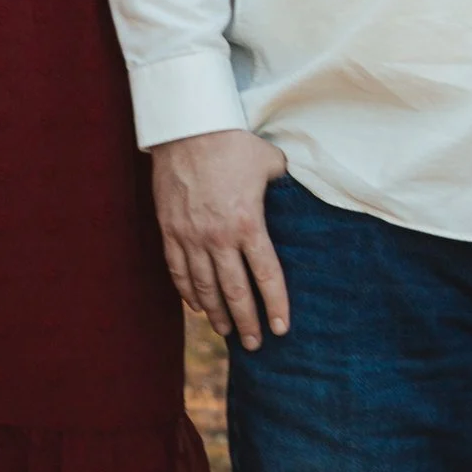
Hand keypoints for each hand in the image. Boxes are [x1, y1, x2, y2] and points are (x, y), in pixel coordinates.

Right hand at [149, 127, 291, 348]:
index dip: (275, 305)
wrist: (187, 128)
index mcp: (248, 223)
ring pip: (204, 287)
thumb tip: (302, 197)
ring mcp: (190, 236)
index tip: (281, 328)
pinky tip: (198, 307)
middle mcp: (218, 237)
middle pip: (234, 290)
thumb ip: (286, 187)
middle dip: (246, 321)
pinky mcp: (170, 230)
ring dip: (216, 314)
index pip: (266, 275)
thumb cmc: (234, 142)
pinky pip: (178, 271)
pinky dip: (188, 292)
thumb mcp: (271, 163)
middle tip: (255, 344)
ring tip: (227, 333)